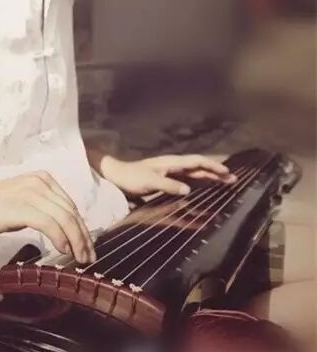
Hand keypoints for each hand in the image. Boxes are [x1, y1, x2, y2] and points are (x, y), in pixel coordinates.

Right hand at [0, 171, 95, 262]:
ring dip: (76, 240)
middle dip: (83, 236)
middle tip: (89, 257)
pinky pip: (50, 224)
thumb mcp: (22, 203)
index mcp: (43, 179)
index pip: (70, 205)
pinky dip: (60, 238)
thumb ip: (42, 210)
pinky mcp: (21, 207)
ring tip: (79, 258)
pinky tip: (63, 250)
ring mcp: (31, 193)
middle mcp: (40, 182)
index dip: (82, 227)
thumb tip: (63, 230)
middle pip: (71, 212)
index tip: (87, 246)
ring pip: (65, 218)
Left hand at [99, 154, 236, 196]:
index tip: (227, 172)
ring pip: (194, 172)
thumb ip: (168, 185)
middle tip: (234, 179)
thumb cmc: (131, 177)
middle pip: (198, 166)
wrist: (116, 176)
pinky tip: (204, 187)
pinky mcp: (166, 178)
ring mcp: (170, 171)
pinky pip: (187, 178)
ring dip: (209, 176)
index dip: (212, 166)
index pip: (196, 161)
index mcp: (170, 162)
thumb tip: (188, 190)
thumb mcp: (149, 181)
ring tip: (225, 182)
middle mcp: (172, 165)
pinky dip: (199, 181)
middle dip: (216, 171)